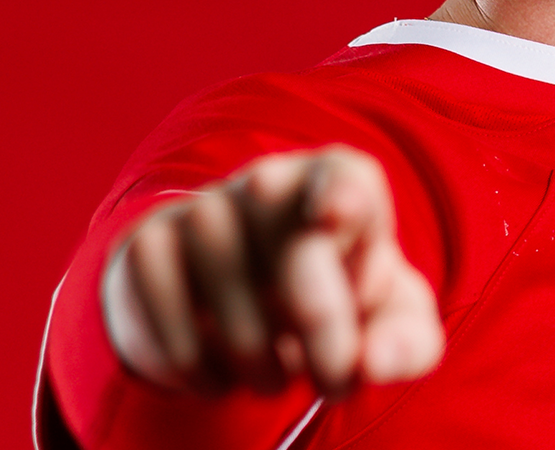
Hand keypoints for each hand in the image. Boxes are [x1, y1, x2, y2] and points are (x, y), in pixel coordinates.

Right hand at [102, 146, 444, 396]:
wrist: (247, 312)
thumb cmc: (339, 305)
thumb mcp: (387, 325)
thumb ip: (405, 342)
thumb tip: (373, 362)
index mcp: (341, 184)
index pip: (347, 176)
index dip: (344, 194)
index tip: (337, 216)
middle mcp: (271, 181)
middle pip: (291, 237)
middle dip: (319, 318)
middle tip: (335, 377)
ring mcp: (204, 208)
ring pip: (226, 277)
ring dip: (258, 354)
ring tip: (278, 375)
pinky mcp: (148, 246)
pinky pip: (168, 310)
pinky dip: (199, 363)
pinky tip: (222, 374)